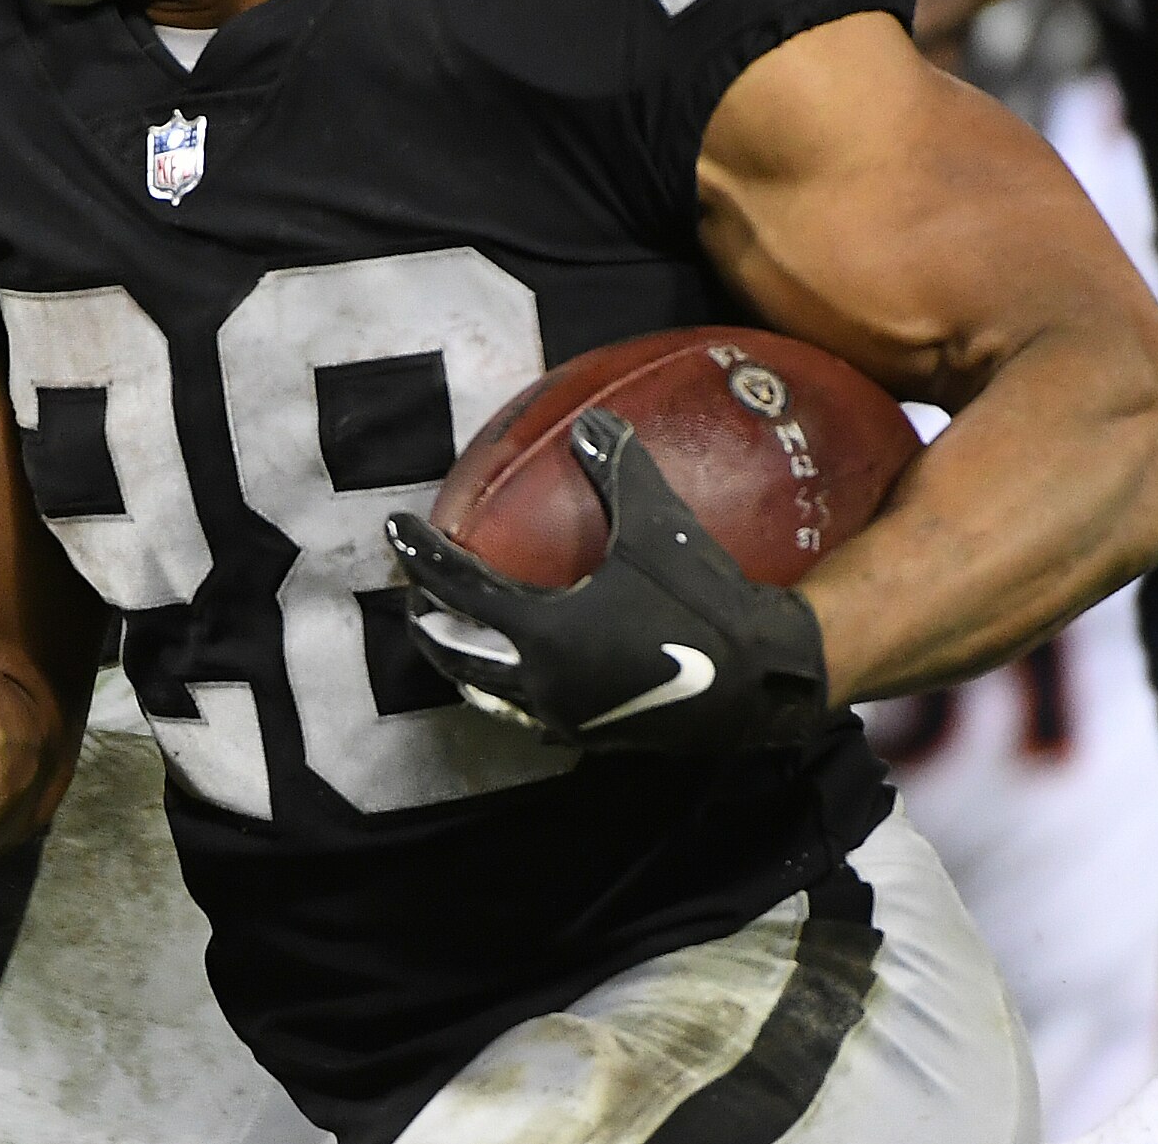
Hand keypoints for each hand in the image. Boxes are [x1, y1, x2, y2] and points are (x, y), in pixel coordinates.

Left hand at [386, 409, 835, 751]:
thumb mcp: (657, 523)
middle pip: (458, 656)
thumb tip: (590, 422)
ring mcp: (566, 717)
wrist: (760, 676)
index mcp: (545, 631)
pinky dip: (507, 693)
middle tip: (411, 600)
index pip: (459, 589)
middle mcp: (542, 682)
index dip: (423, 555)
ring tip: (452, 640)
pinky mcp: (594, 735)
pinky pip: (529, 715)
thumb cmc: (702, 596)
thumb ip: (616, 470)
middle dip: (429, 627)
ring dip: (463, 665)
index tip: (396, 531)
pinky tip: (520, 679)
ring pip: (490, 695)